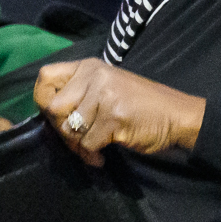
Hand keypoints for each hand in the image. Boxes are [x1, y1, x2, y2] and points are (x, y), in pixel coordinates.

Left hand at [28, 57, 203, 164]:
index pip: (45, 76)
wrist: (178, 116)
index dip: (42, 99)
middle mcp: (94, 76)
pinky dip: (92, 154)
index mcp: (89, 67)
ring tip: (94, 148)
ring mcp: (104, 95)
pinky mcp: (114, 116)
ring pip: (69, 128)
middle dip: (62, 129)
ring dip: (78, 146)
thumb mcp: (106, 89)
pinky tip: (103, 154)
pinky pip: (87, 143)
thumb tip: (47, 114)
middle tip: (78, 140)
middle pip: (53, 107)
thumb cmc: (140, 106)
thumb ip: (78, 94)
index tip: (55, 117)